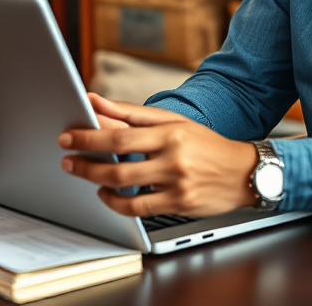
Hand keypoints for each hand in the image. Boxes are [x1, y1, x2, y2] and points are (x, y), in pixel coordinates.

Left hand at [58, 94, 258, 217]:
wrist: (244, 172)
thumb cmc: (207, 144)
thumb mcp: (174, 122)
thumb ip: (133, 113)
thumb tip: (97, 101)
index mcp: (171, 132)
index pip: (121, 135)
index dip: (89, 137)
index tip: (68, 136)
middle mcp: (173, 157)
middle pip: (118, 163)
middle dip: (85, 162)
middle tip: (66, 158)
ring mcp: (176, 183)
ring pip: (125, 188)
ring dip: (96, 182)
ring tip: (82, 175)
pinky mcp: (179, 204)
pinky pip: (139, 210)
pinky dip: (116, 204)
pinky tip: (107, 196)